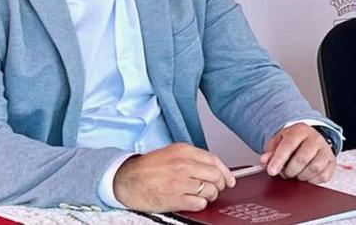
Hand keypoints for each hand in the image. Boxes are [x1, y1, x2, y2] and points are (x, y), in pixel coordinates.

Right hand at [113, 143, 234, 212]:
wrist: (126, 180)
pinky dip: (200, 204)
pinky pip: (199, 203)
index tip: (229, 179)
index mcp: (183, 151)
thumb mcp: (170, 154)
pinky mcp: (175, 198)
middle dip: (219, 184)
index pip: (214, 160)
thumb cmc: (146, 169)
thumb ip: (191, 158)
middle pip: (215, 175)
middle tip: (216, 188)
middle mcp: (183, 164)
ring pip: (210, 190)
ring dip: (210, 195)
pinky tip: (194, 202)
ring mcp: (180, 182)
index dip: (225, 172)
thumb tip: (213, 168)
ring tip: (204, 196)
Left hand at [260, 124, 336, 182]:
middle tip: (284, 173)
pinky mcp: (331, 162)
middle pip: (302, 158)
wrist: (308, 141)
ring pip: (313, 168)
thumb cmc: (292, 142)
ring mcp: (325, 150)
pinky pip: (322, 176)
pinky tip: (305, 175)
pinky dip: (311, 180)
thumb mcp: (278, 143)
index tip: (271, 171)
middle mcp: (315, 138)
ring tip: (295, 173)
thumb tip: (265, 160)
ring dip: (300, 176)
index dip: (278, 159)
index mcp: (300, 130)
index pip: (289, 145)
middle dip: (289, 170)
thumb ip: (270, 152)